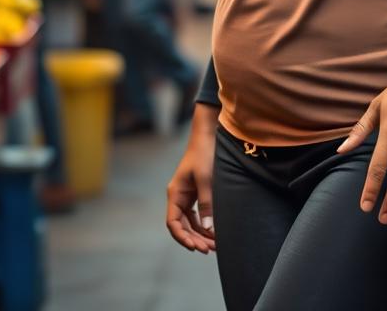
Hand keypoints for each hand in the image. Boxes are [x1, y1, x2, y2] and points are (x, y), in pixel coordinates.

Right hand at [166, 105, 217, 253]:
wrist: (208, 136)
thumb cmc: (204, 154)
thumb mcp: (205, 179)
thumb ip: (206, 203)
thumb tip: (208, 228)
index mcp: (175, 193)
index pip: (173, 222)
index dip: (182, 237)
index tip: (194, 247)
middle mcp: (179, 197)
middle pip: (182, 226)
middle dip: (194, 239)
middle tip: (209, 250)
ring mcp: (187, 196)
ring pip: (190, 222)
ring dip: (200, 234)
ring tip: (214, 246)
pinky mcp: (196, 194)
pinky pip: (197, 215)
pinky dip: (204, 224)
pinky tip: (213, 233)